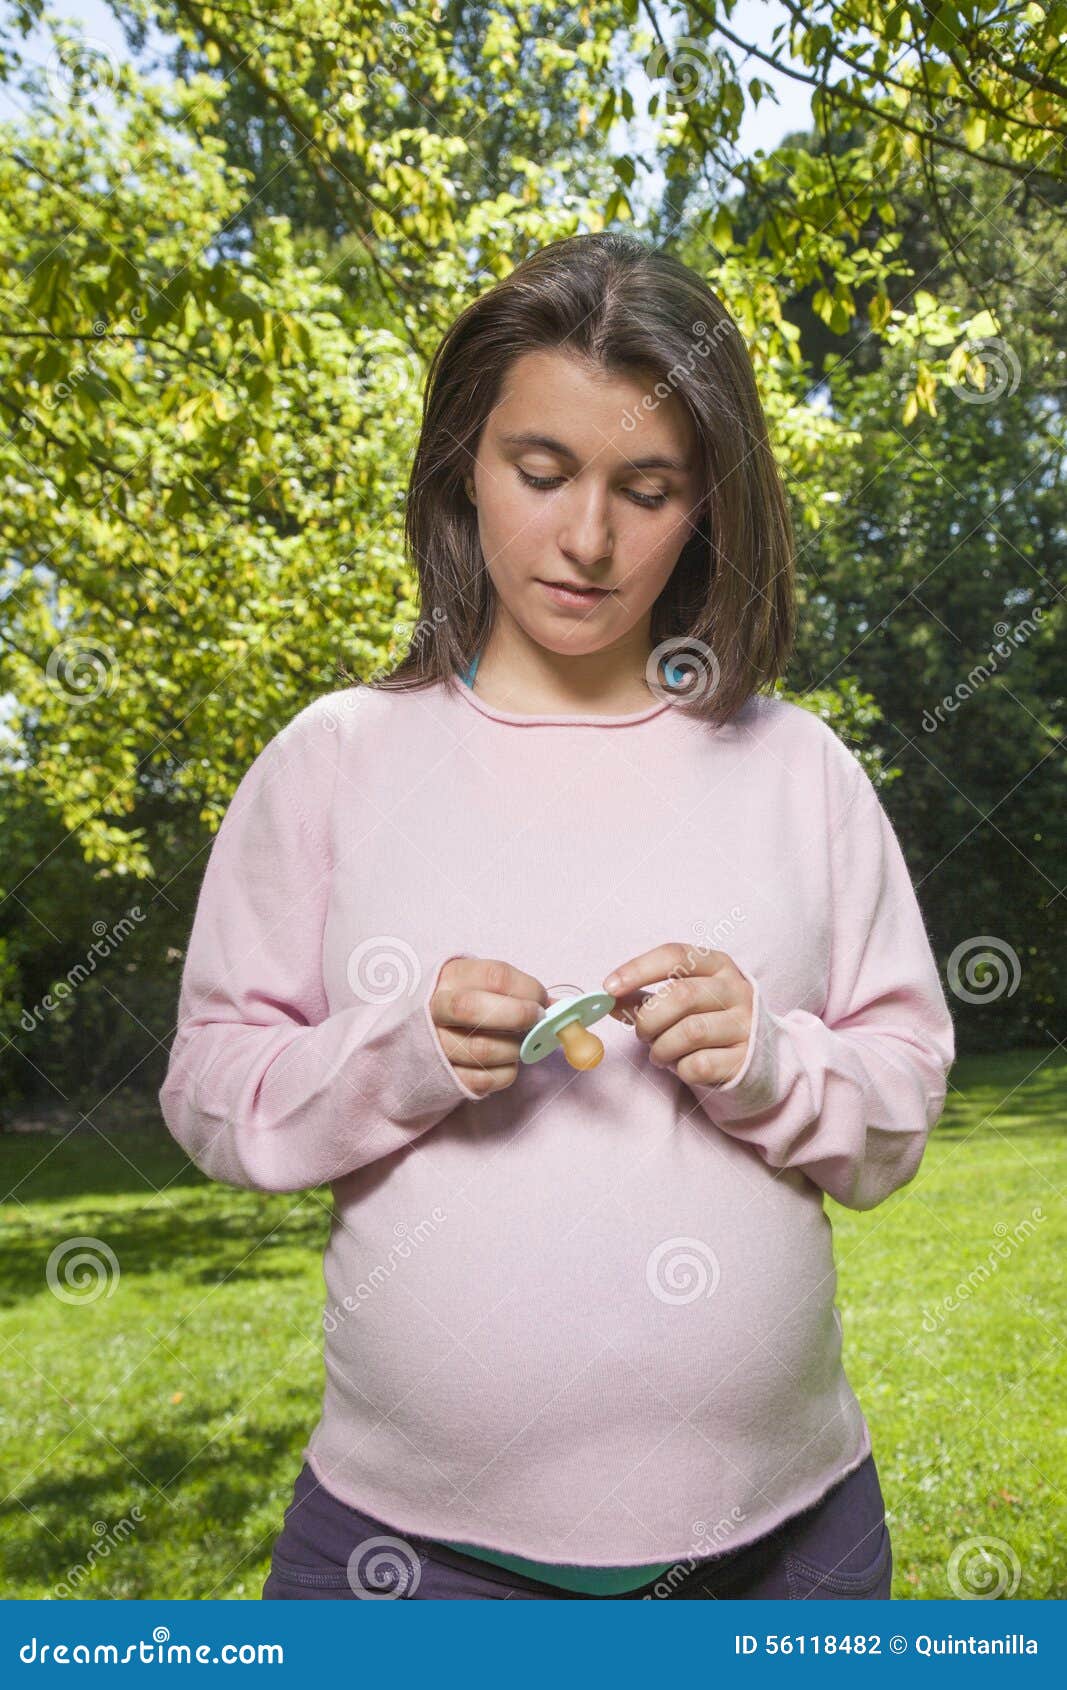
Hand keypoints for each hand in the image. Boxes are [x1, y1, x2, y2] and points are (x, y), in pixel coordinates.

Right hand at [431, 957, 549, 1095]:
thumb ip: (518, 992)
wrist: (428, 1034)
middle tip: (538, 1020)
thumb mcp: (485, 985)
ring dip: (514, 1048)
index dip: (528, 989)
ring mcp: (436, 1044)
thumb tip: (559, 1007)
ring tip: (522, 1044)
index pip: (495, 977)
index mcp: (451, 977)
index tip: (543, 1000)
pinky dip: (506, 1073)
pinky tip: (508, 1062)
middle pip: (473, 1009)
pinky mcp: (443, 1076)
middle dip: (517, 1016)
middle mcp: (436, 1008)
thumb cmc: (468, 1004)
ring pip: (482, 1049)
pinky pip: (483, 1079)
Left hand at [602, 943, 753, 1087]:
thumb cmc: (710, 1019)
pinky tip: (683, 1065)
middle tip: (642, 1033)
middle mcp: (736, 990)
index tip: (609, 988)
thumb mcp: (682, 999)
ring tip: (660, 1053)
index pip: (675, 955)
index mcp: (718, 965)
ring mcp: (745, 1024)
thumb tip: (609, 998)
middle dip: (649, 1018)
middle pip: (681, 995)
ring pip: (690, 1032)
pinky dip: (680, 1069)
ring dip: (662, 1048)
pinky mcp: (745, 1059)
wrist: (758, 1055)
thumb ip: (644, 997)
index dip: (638, 969)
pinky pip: (699, 1065)